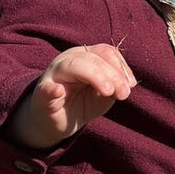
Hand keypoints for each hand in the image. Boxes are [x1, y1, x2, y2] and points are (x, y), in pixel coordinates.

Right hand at [9, 43, 136, 148]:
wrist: (58, 122)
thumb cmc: (83, 102)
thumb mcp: (105, 94)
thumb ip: (115, 86)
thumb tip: (127, 84)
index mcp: (85, 56)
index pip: (105, 52)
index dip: (121, 66)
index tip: (131, 85)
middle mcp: (69, 60)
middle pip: (93, 58)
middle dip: (113, 75)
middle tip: (124, 94)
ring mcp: (54, 74)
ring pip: (74, 66)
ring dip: (95, 77)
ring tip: (108, 92)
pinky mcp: (43, 94)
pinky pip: (47, 89)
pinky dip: (53, 89)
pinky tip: (59, 91)